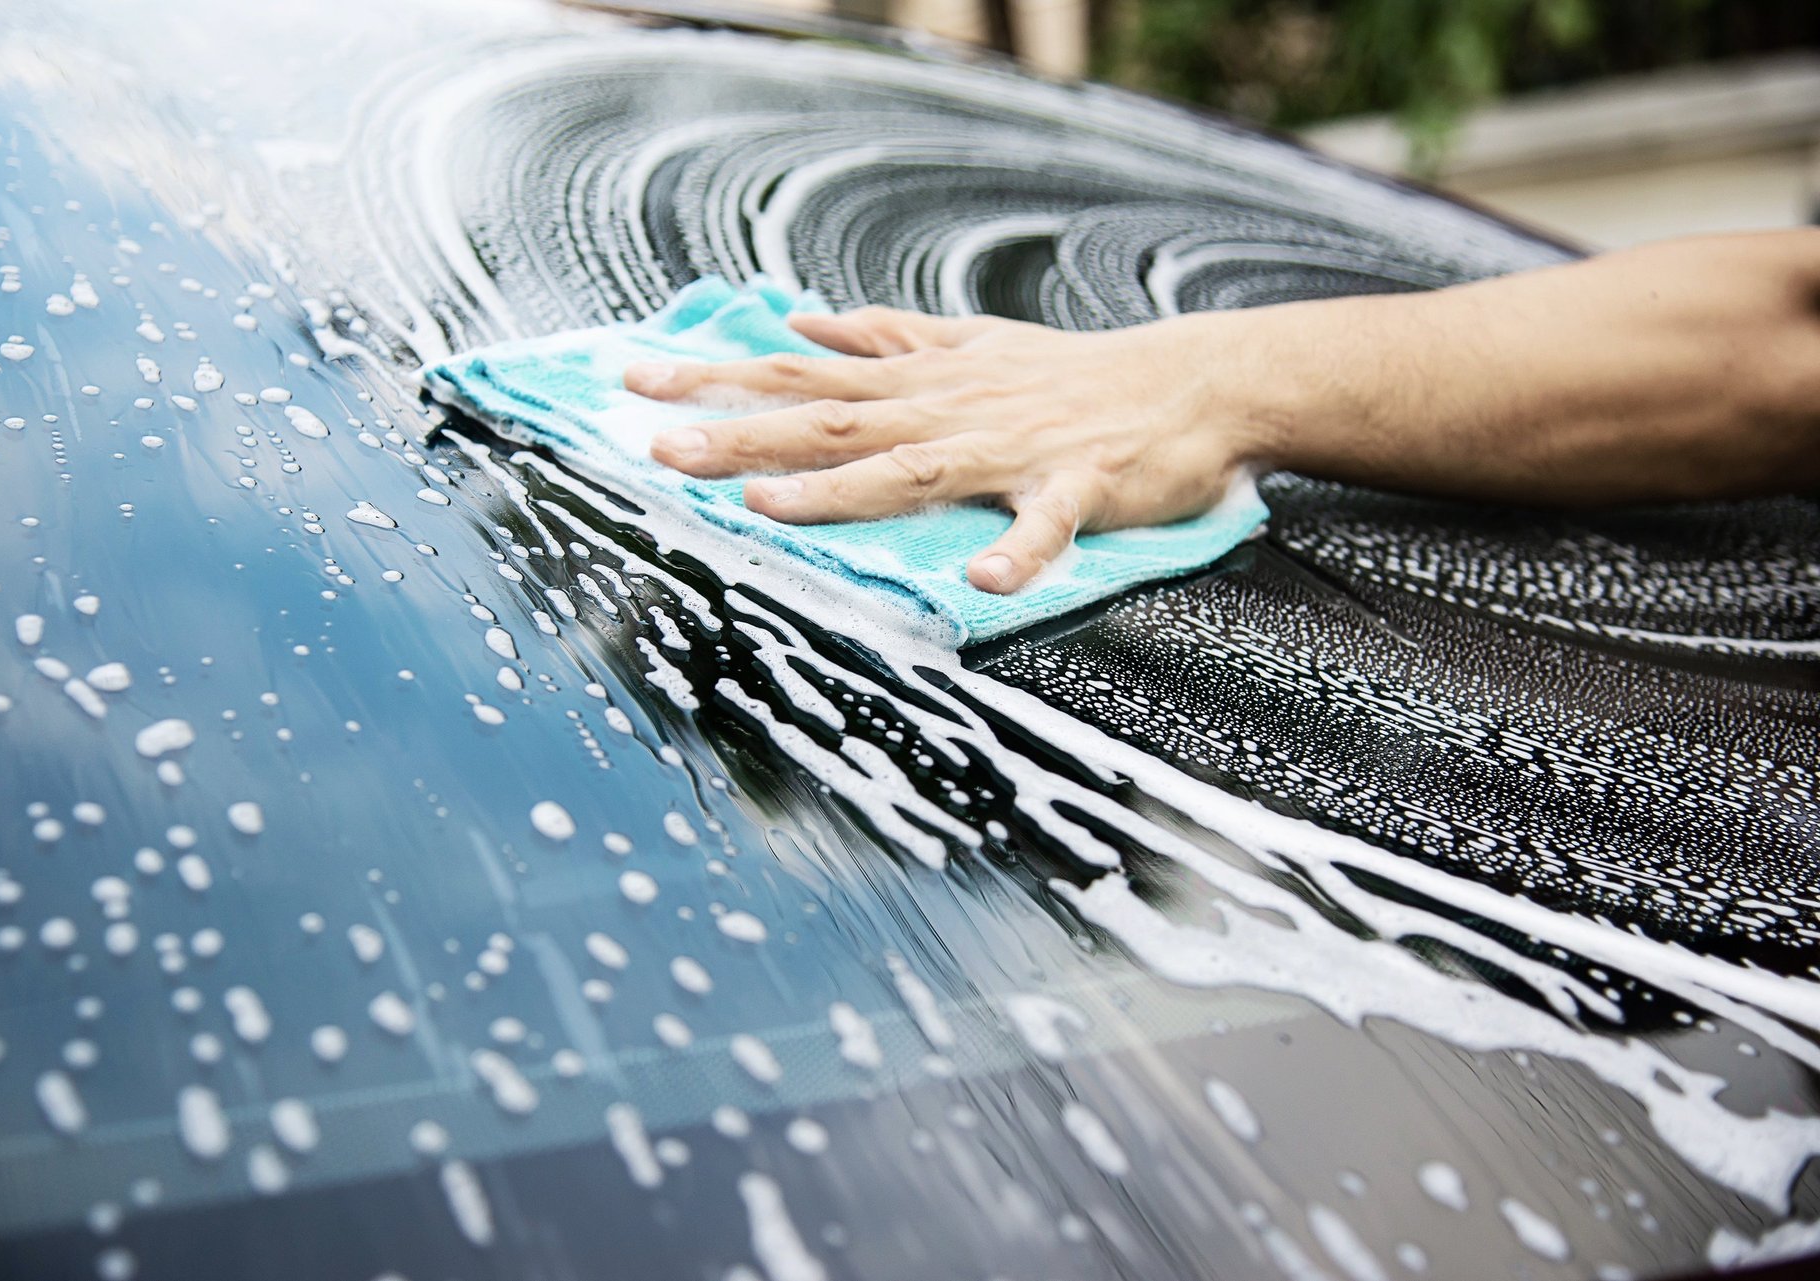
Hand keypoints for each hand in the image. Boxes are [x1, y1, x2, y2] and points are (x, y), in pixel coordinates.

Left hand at [624, 307, 1274, 592]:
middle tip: (659, 447)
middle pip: (831, 419)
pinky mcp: (1079, 487)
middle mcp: (951, 409)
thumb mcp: (972, 342)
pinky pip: (1045, 525)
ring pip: (912, 468)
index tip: (634, 384)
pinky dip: (1017, 553)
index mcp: (922, 381)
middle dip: (741, 432)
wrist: (1192, 382)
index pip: (801, 374)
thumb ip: (887, 336)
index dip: (716, 378)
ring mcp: (1011, 448)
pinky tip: (983, 586)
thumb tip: (804, 320)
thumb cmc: (1074, 372)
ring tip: (766, 504)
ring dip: (839, 487)